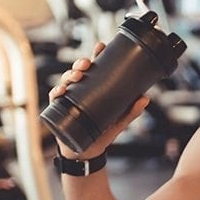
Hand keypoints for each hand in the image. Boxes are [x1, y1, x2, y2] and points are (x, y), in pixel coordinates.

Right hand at [48, 41, 150, 158]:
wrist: (88, 153)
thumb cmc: (102, 134)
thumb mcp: (119, 122)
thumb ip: (131, 112)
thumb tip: (146, 98)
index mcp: (93, 89)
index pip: (95, 68)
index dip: (96, 55)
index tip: (101, 46)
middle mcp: (79, 90)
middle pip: (78, 70)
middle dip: (81, 63)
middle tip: (87, 64)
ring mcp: (68, 98)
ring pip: (65, 80)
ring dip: (69, 75)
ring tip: (76, 76)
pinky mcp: (58, 109)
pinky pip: (54, 98)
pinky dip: (56, 92)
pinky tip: (60, 91)